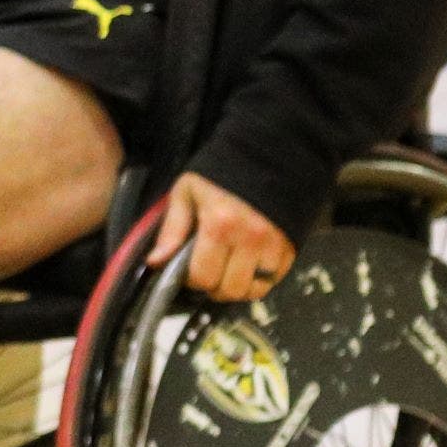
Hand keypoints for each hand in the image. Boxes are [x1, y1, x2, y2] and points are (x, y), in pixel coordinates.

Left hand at [155, 170, 294, 302]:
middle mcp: (250, 239)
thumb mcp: (187, 192)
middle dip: (214, 287)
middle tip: (209, 271)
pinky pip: (274, 281)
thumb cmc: (220, 174)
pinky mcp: (291, 248)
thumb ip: (172, 230)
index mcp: (220, 225)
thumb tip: (155, 262)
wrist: (268, 156)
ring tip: (229, 270)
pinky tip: (248, 265)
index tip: (189, 269)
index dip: (191, 280)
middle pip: (230, 290)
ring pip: (254, 290)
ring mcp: (274, 245)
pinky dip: (259, 280)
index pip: (203, 277)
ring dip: (238, 286)